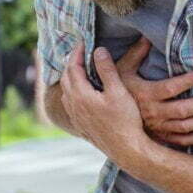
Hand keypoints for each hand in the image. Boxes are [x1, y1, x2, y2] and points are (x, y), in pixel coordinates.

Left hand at [59, 43, 152, 165]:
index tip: (83, 42)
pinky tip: (80, 93)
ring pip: (66, 91)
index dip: (78, 53)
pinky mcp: (80, 125)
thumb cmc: (125, 121)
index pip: (73, 67)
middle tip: (80, 52)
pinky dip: (72, 91)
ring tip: (79, 69)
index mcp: (80, 95)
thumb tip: (98, 51)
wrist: (126, 150)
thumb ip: (107, 70)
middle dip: (72, 63)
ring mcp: (75, 117)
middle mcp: (73, 106)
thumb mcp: (118, 92)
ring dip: (70, 77)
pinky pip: (69, 103)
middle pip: (66, 78)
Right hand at [115, 37, 192, 146]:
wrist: (104, 117)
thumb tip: (147, 36)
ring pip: (184, 127)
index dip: (188, 82)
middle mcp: (152, 112)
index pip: (170, 88)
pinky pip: (179, 141)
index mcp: (145, 94)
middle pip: (182, 110)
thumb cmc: (115, 90)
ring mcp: (156, 127)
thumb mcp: (121, 70)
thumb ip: (136, 54)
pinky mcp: (158, 138)